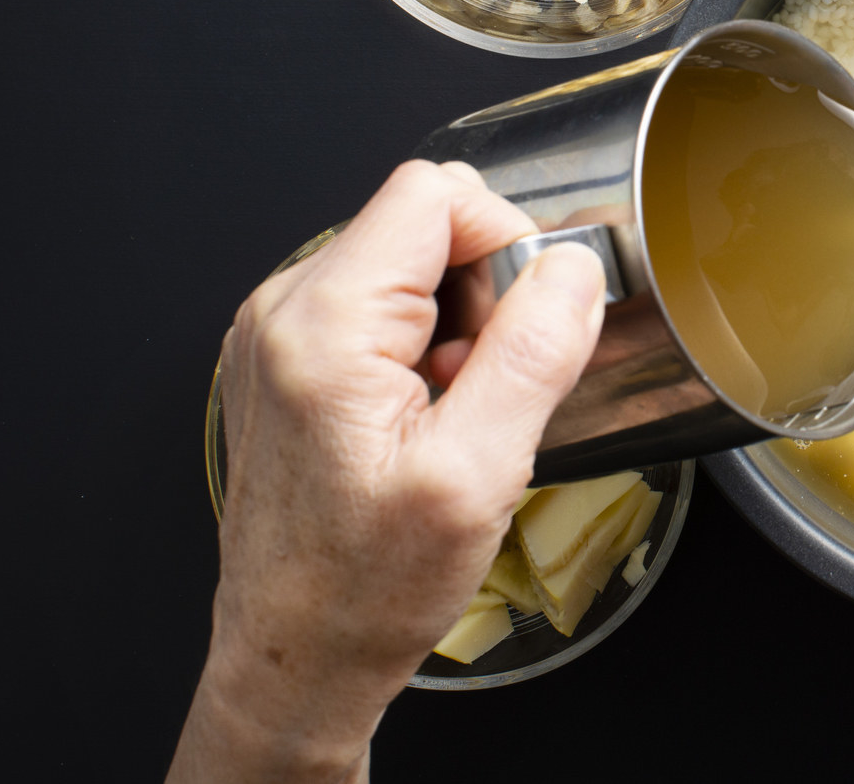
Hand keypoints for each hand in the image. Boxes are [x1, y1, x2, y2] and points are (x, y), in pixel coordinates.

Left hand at [169, 161, 604, 783]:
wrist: (294, 660)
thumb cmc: (365, 588)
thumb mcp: (477, 474)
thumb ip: (533, 353)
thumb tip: (574, 265)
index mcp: (323, 321)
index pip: (437, 194)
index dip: (506, 241)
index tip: (522, 325)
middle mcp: (284, 309)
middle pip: (423, 222)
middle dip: (482, 290)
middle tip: (483, 389)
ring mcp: (279, 332)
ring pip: (407, 263)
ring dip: (455, 325)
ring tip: (450, 416)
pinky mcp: (288, 357)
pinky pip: (381, 305)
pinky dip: (422, 348)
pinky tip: (422, 420)